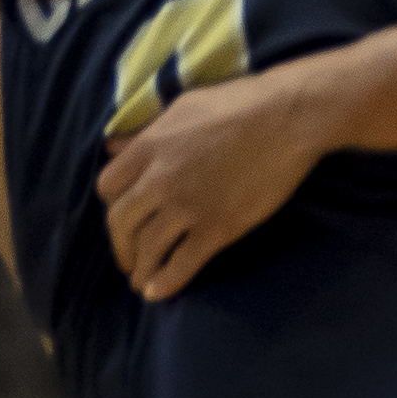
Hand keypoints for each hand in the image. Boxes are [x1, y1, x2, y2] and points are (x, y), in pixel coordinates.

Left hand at [97, 70, 332, 295]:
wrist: (287, 119)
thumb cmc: (239, 104)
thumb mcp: (182, 108)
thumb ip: (146, 132)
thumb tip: (114, 147)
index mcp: (148, 148)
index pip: (109, 186)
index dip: (113, 204)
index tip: (124, 215)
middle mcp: (159, 180)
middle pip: (121, 222)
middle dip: (121, 244)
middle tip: (127, 258)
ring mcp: (188, 207)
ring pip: (149, 246)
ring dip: (141, 268)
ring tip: (140, 281)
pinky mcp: (219, 227)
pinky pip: (184, 262)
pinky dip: (168, 281)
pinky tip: (158, 293)